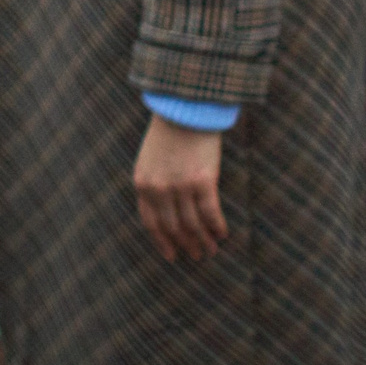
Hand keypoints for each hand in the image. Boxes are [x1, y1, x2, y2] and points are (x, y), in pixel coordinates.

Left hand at [135, 113, 226, 261]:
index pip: (150, 222)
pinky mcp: (203, 181)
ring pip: (192, 224)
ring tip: (211, 250)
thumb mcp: (150, 159)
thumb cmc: (169, 131)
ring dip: (202, 240)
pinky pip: (210, 213)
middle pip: (172, 227)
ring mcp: (180, 186)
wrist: (186, 108)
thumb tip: (166, 211)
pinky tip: (222, 234)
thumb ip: (154, 183)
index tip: (172, 255)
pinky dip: (216, 227)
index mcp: (142, 183)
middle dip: (186, 245)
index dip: (162, 241)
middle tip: (197, 256)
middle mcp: (159, 189)